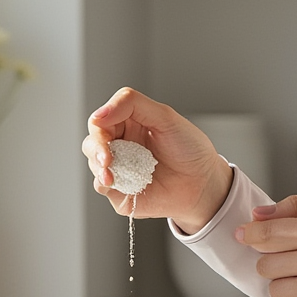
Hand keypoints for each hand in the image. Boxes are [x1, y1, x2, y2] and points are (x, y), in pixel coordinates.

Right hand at [82, 88, 232, 232]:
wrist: (204, 183)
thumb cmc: (190, 149)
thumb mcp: (165, 116)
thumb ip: (131, 104)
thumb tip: (98, 114)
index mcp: (129, 124)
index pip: (102, 119)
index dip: (99, 123)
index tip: (103, 126)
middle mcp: (122, 146)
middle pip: (92, 141)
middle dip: (97, 148)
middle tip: (107, 158)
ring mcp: (120, 169)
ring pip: (93, 163)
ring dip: (99, 166)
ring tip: (112, 173)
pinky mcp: (121, 192)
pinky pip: (102, 186)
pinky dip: (106, 182)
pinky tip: (120, 181)